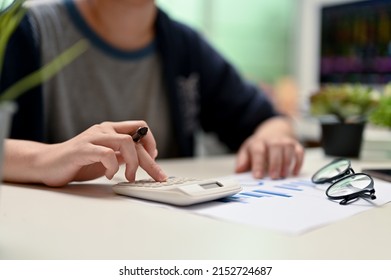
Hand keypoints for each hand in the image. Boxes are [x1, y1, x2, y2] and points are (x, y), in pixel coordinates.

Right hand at [3, 121, 166, 185]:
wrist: (47, 164)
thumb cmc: (78, 163)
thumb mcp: (107, 158)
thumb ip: (123, 155)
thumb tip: (145, 159)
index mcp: (111, 130)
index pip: (140, 127)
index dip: (151, 142)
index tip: (153, 158)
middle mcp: (104, 130)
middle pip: (137, 138)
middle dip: (150, 160)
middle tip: (158, 176)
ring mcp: (93, 138)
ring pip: (126, 142)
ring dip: (134, 162)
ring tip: (130, 176)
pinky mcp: (83, 149)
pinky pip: (107, 154)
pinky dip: (113, 167)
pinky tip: (110, 175)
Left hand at [235, 117, 303, 178]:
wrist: (272, 132)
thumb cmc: (258, 147)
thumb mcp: (247, 151)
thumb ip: (242, 161)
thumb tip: (238, 170)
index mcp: (258, 142)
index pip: (258, 151)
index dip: (258, 164)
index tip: (258, 176)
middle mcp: (272, 140)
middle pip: (274, 148)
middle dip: (274, 163)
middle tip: (274, 177)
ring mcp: (285, 141)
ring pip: (288, 148)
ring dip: (286, 162)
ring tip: (283, 175)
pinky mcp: (295, 144)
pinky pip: (299, 151)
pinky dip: (298, 162)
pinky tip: (294, 172)